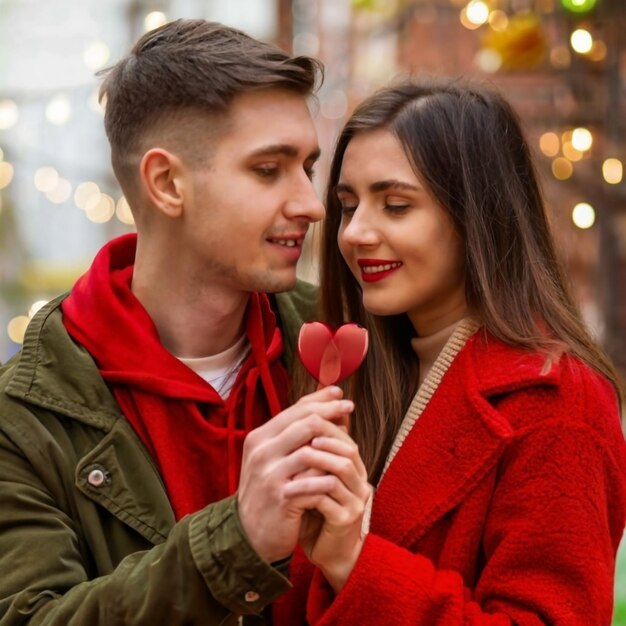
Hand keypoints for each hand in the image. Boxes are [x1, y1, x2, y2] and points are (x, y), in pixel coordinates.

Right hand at [237, 386, 354, 562]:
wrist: (248, 534)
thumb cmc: (268, 491)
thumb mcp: (273, 458)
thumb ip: (294, 435)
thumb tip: (326, 408)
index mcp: (258, 438)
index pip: (293, 410)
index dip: (319, 399)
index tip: (340, 395)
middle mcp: (261, 451)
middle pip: (304, 422)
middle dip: (331, 413)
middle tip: (349, 408)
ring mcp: (270, 474)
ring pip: (311, 449)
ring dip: (335, 445)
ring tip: (350, 443)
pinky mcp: (282, 496)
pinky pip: (314, 479)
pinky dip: (330, 473)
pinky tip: (343, 470)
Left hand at [283, 433, 371, 591]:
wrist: (327, 553)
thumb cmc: (317, 512)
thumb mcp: (314, 481)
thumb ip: (311, 458)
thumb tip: (295, 426)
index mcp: (355, 469)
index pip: (345, 438)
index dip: (326, 428)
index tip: (302, 422)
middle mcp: (360, 481)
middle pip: (347, 449)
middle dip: (322, 439)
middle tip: (299, 435)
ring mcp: (356, 500)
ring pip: (340, 469)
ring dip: (315, 460)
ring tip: (293, 457)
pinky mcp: (347, 518)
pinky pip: (328, 496)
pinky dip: (307, 488)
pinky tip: (289, 487)